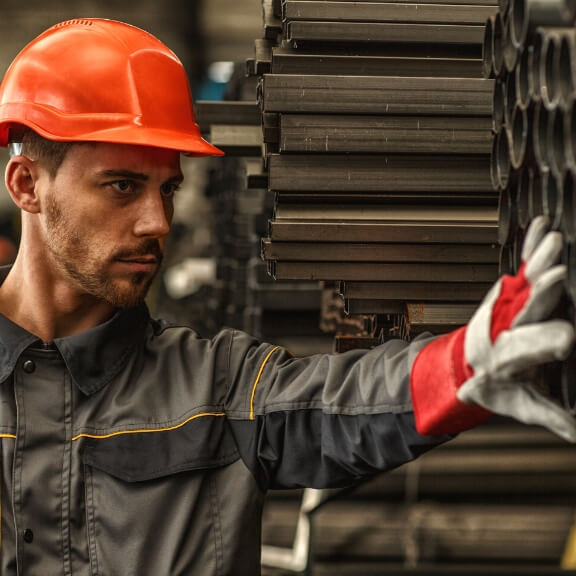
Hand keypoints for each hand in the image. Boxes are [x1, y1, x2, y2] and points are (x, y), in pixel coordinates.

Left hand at [411, 216, 575, 441]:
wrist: (461, 363)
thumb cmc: (491, 383)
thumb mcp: (518, 403)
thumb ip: (549, 415)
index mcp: (508, 356)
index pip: (529, 348)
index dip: (545, 342)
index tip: (565, 339)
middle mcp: (505, 327)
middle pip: (526, 308)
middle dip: (542, 293)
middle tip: (558, 277)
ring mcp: (507, 307)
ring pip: (525, 281)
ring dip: (539, 260)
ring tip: (554, 240)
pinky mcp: (511, 293)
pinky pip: (522, 266)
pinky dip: (531, 246)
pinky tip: (542, 226)